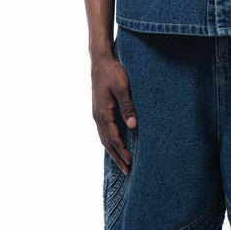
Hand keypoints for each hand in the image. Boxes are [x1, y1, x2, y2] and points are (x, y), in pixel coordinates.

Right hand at [91, 51, 136, 174]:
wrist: (100, 60)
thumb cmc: (113, 72)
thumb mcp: (122, 87)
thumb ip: (127, 106)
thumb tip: (133, 125)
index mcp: (102, 112)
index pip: (113, 137)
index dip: (122, 151)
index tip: (131, 161)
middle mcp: (98, 115)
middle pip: (107, 142)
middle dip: (117, 157)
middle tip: (127, 171)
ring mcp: (97, 113)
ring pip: (104, 137)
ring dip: (113, 150)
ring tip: (122, 162)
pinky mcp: (99, 109)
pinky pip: (104, 130)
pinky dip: (110, 140)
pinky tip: (115, 143)